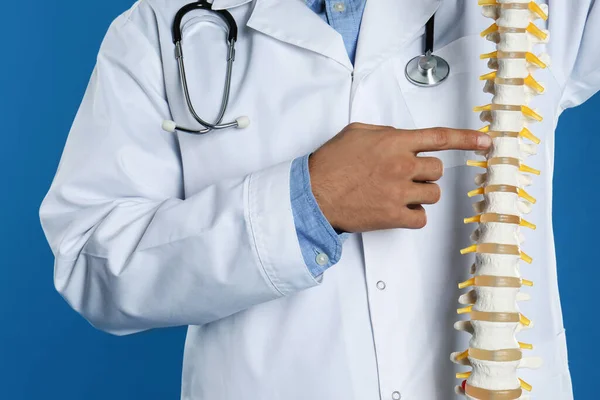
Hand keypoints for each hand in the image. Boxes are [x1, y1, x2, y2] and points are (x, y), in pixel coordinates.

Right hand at [308, 123, 491, 231]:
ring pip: (432, 194)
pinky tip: (396, 210)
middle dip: (424, 174)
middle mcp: (402, 165)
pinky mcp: (394, 216)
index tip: (486, 142)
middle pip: (437, 171)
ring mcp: (399, 192)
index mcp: (395, 142)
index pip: (440, 138)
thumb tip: (400, 139)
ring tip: (397, 193)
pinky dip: (413, 215)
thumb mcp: (355, 133)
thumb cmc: (330, 163)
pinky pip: (421, 218)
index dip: (467, 139)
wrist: (314, 193)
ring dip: (420, 194)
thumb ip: (384, 132)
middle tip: (403, 177)